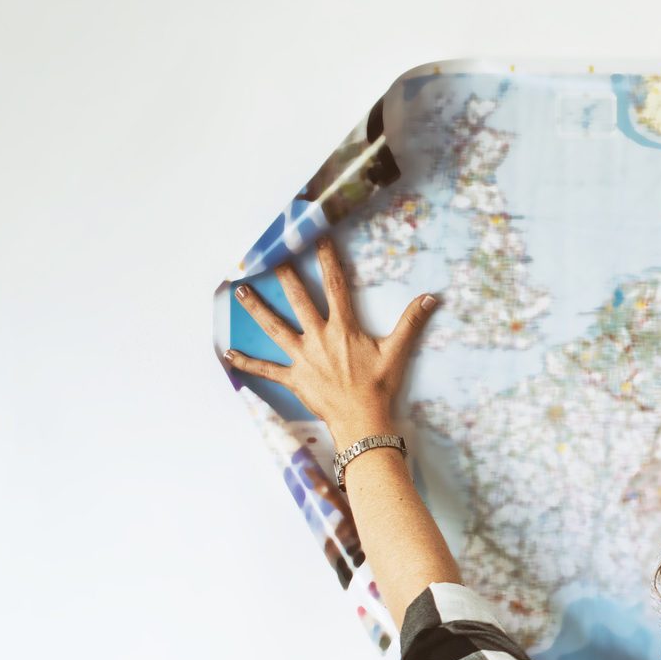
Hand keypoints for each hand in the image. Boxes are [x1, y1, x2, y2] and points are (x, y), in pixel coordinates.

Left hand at [226, 234, 437, 442]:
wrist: (362, 421)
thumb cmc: (379, 387)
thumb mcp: (397, 352)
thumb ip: (411, 322)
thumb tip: (431, 298)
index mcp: (343, 328)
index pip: (336, 286)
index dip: (328, 260)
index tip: (319, 238)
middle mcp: (319, 337)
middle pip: (298, 300)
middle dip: (285, 276)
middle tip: (271, 255)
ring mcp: (303, 357)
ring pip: (275, 327)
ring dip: (257, 309)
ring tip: (241, 291)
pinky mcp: (294, 378)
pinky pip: (266, 369)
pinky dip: (247, 362)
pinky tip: (229, 353)